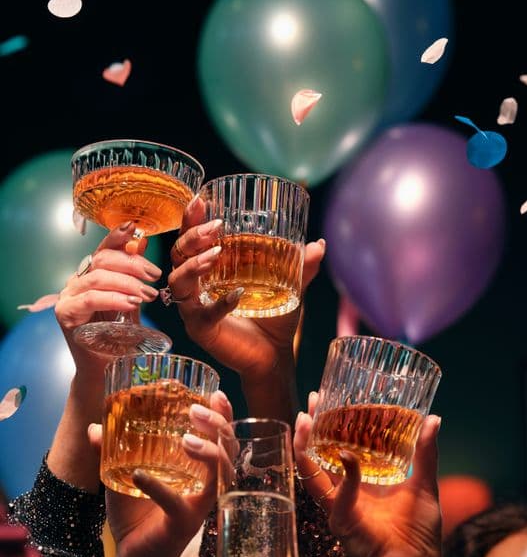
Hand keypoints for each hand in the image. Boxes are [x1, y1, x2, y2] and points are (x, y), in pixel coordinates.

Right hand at [55, 222, 160, 380]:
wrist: (105, 370)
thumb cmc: (119, 338)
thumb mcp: (131, 302)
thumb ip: (134, 276)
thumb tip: (142, 241)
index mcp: (89, 275)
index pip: (103, 249)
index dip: (117, 236)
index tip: (136, 228)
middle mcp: (75, 282)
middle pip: (102, 260)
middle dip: (131, 264)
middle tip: (154, 275)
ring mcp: (67, 297)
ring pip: (98, 277)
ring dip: (127, 283)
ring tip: (148, 294)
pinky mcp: (65, 314)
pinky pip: (91, 299)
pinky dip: (114, 299)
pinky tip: (132, 303)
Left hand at [89, 390, 232, 556]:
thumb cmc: (135, 517)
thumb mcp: (121, 477)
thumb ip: (110, 453)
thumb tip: (94, 427)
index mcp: (199, 470)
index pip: (221, 437)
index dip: (223, 415)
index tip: (214, 392)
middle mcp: (206, 485)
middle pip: (229, 450)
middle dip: (219, 425)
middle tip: (197, 410)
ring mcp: (198, 506)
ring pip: (220, 474)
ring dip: (207, 452)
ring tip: (185, 438)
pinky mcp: (184, 524)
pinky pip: (177, 504)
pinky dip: (158, 488)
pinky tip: (139, 475)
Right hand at [166, 197, 324, 383]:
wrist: (274, 357)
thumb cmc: (274, 321)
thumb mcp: (290, 288)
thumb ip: (302, 267)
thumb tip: (319, 244)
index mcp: (208, 271)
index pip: (190, 241)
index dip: (190, 220)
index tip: (200, 200)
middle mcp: (195, 288)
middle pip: (177, 255)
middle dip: (192, 237)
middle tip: (215, 227)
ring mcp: (194, 309)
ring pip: (178, 281)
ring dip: (194, 264)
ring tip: (216, 254)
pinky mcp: (200, 330)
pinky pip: (202, 314)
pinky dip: (219, 304)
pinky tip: (237, 295)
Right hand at [294, 394, 443, 556]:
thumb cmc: (419, 531)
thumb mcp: (424, 483)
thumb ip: (425, 453)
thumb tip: (433, 418)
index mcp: (360, 481)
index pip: (338, 447)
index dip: (331, 425)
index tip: (328, 399)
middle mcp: (344, 491)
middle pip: (318, 455)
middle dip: (311, 429)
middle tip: (311, 403)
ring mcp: (338, 506)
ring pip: (312, 472)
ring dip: (306, 446)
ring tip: (305, 422)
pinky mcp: (340, 521)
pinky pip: (337, 495)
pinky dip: (345, 476)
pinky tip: (348, 457)